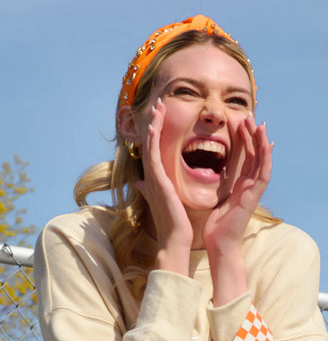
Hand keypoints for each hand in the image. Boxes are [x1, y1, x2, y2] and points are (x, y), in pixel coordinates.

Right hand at [135, 99, 193, 256]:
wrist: (174, 238)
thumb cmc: (172, 223)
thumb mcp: (162, 201)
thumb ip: (150, 190)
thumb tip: (139, 183)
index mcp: (156, 178)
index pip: (155, 149)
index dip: (157, 131)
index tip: (161, 115)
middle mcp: (151, 175)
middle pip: (151, 142)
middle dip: (154, 121)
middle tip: (158, 103)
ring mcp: (152, 176)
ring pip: (151, 144)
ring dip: (154, 123)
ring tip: (158, 106)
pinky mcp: (157, 179)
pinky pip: (153, 154)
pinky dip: (153, 138)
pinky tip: (155, 125)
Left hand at [203, 115, 271, 254]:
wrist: (219, 244)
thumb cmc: (215, 227)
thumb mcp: (213, 199)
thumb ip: (215, 185)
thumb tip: (207, 174)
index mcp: (240, 186)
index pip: (246, 158)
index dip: (245, 140)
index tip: (240, 123)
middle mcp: (249, 186)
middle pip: (255, 155)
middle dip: (253, 135)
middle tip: (250, 116)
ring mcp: (254, 191)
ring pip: (262, 161)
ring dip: (262, 141)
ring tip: (259, 123)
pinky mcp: (254, 196)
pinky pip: (264, 173)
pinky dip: (267, 157)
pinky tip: (266, 143)